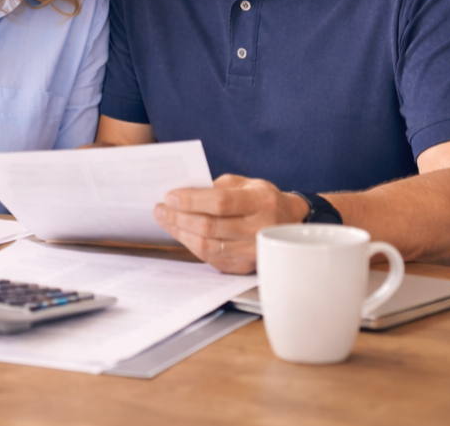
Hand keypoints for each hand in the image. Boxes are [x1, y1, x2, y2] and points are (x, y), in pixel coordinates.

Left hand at [153, 174, 309, 273]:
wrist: (290, 223)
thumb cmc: (262, 198)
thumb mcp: (245, 183)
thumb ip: (216, 186)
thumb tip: (182, 194)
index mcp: (261, 202)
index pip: (220, 202)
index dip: (191, 200)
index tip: (170, 196)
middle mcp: (260, 229)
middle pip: (209, 226)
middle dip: (178, 217)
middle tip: (160, 209)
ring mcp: (253, 252)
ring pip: (207, 245)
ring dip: (179, 232)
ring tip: (164, 220)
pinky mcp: (245, 267)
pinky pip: (210, 258)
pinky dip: (190, 245)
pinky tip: (180, 233)